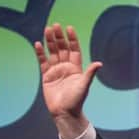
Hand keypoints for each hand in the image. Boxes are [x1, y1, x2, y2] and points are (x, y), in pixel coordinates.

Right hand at [34, 23, 101, 138]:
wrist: (64, 112)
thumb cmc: (76, 100)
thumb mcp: (84, 85)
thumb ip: (89, 73)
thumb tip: (99, 63)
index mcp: (76, 68)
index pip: (74, 50)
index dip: (72, 39)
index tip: (69, 28)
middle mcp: (66, 68)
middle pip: (62, 49)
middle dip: (59, 37)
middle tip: (55, 26)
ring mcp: (56, 71)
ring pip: (52, 53)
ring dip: (50, 42)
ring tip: (47, 30)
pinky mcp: (47, 76)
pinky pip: (43, 62)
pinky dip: (40, 53)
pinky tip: (38, 44)